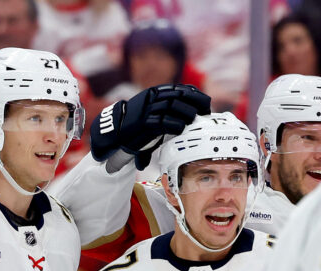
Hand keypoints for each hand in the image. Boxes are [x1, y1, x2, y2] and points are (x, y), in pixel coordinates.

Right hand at [89, 84, 211, 169]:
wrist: (114, 131)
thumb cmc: (138, 125)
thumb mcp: (153, 115)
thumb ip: (167, 113)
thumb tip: (187, 119)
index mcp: (154, 93)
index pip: (178, 88)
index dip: (194, 94)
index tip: (206, 102)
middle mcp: (150, 99)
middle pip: (177, 95)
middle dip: (194, 102)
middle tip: (206, 111)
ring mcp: (146, 110)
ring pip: (170, 106)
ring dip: (185, 112)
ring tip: (194, 119)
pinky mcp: (142, 123)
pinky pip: (160, 122)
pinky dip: (173, 124)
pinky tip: (181, 128)